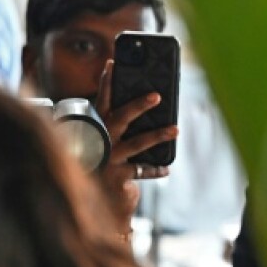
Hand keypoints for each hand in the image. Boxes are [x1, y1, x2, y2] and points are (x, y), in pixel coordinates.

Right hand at [95, 60, 178, 227]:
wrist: (92, 202)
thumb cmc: (102, 166)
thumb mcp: (106, 144)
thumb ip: (117, 129)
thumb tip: (148, 110)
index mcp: (94, 129)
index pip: (100, 101)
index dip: (106, 82)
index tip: (113, 64)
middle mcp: (100, 141)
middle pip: (119, 119)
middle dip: (138, 106)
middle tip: (156, 96)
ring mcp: (109, 158)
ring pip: (136, 143)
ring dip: (157, 135)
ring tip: (174, 129)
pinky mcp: (118, 176)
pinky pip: (142, 169)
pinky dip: (155, 169)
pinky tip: (166, 168)